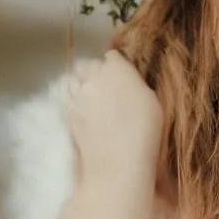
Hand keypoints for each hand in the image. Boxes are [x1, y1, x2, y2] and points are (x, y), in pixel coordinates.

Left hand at [65, 50, 162, 193]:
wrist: (118, 162)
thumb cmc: (144, 133)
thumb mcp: (151, 101)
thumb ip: (134, 84)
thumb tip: (125, 79)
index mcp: (117, 69)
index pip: (112, 56)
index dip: (117, 65)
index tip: (122, 76)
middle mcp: (93, 76)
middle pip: (90, 65)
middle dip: (97, 72)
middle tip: (107, 88)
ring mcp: (77, 93)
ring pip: (75, 78)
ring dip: (82, 83)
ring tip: (91, 97)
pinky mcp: (67, 111)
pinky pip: (68, 96)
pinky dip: (73, 98)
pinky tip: (82, 109)